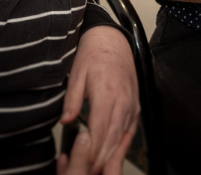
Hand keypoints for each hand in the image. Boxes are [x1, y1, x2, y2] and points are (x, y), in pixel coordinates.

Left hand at [60, 26, 138, 173]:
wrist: (112, 39)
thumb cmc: (93, 54)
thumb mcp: (76, 74)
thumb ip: (72, 100)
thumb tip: (66, 121)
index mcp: (106, 93)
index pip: (99, 131)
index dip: (90, 151)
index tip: (79, 161)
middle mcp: (123, 100)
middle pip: (112, 139)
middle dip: (99, 158)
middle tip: (86, 171)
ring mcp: (131, 102)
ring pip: (122, 136)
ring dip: (110, 154)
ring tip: (97, 167)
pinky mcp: (135, 103)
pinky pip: (130, 128)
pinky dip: (122, 143)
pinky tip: (113, 152)